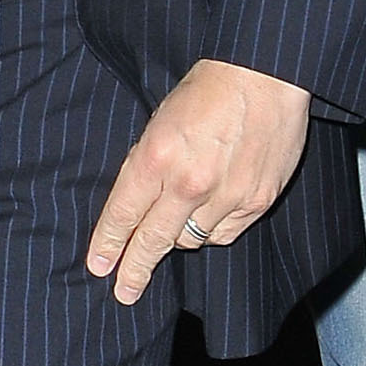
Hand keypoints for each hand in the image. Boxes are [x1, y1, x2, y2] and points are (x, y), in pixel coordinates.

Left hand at [84, 58, 310, 305]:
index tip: (99, 266)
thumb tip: (136, 204)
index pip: (124, 214)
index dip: (109, 243)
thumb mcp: (159, 121)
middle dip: (135, 269)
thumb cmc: (207, 91)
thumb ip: (146, 164)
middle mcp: (190, 184)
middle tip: (124, 291)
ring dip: (178, 238)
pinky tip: (207, 217)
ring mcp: (227, 196)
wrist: (266, 74)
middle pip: (154, 240)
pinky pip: (224, 234)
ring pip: (192, 241)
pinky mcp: (257, 201)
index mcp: (157, 158)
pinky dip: (212, 231)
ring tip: (173, 229)